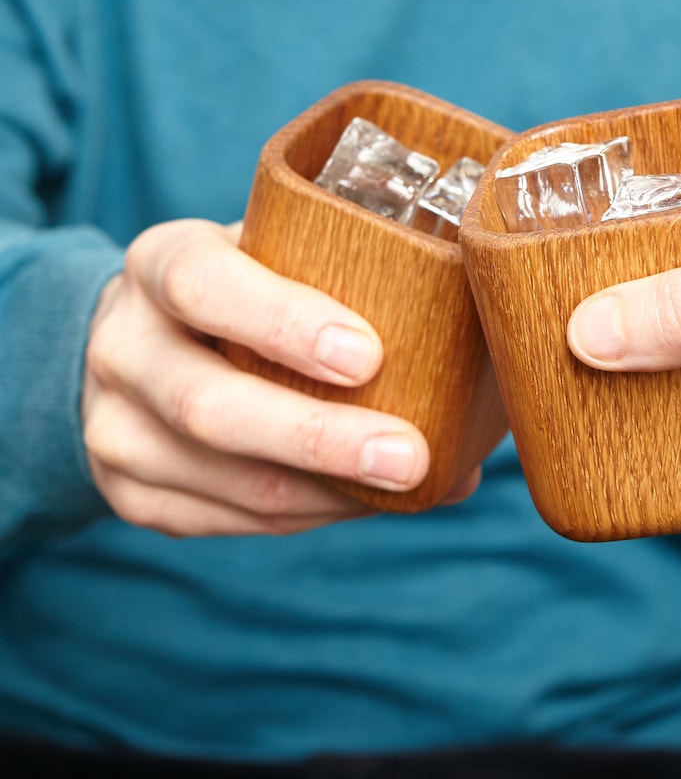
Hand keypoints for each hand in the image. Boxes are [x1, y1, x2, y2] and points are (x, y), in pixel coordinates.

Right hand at [83, 218, 468, 536]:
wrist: (142, 343)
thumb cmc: (243, 293)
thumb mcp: (274, 257)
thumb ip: (355, 291)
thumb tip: (468, 391)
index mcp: (159, 263)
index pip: (203, 284)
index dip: (284, 321)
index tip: (369, 356)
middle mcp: (123, 346)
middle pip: (209, 405)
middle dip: (320, 438)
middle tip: (410, 455)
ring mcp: (115, 429)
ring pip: (228, 480)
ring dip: (330, 492)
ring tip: (410, 484)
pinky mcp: (133, 494)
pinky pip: (232, 521)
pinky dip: (312, 514)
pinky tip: (363, 499)